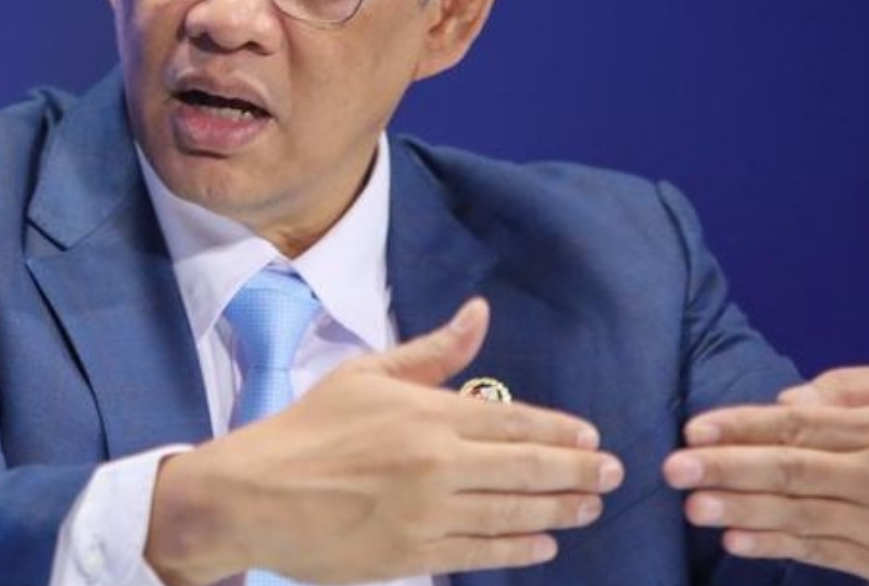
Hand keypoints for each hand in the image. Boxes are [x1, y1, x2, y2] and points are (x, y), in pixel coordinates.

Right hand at [145, 298, 624, 585]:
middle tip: (613, 476)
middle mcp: (437, 463)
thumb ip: (432, 351)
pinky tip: (543, 544)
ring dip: (560, 512)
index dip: (561, 431)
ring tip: (589, 509)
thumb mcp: (366, 374)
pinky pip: (482, 552)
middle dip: (578, 473)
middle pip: (528, 468)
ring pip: (514, 514)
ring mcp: (428, 513)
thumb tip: (480, 313)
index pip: (514, 419)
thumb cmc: (308, 428)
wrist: (255, 495)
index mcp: (426, 413)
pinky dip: (520, 548)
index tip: (593, 438)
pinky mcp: (414, 555)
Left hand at [663, 365, 868, 585]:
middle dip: (728, 468)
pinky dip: (775, 547)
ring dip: (741, 511)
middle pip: (791, 470)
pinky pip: (818, 552)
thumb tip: (788, 400)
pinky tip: (735, 540)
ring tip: (692, 505)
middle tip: (674, 467)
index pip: (799, 426)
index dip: (743, 426)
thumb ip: (849, 386)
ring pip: (799, 515)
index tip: (695, 429)